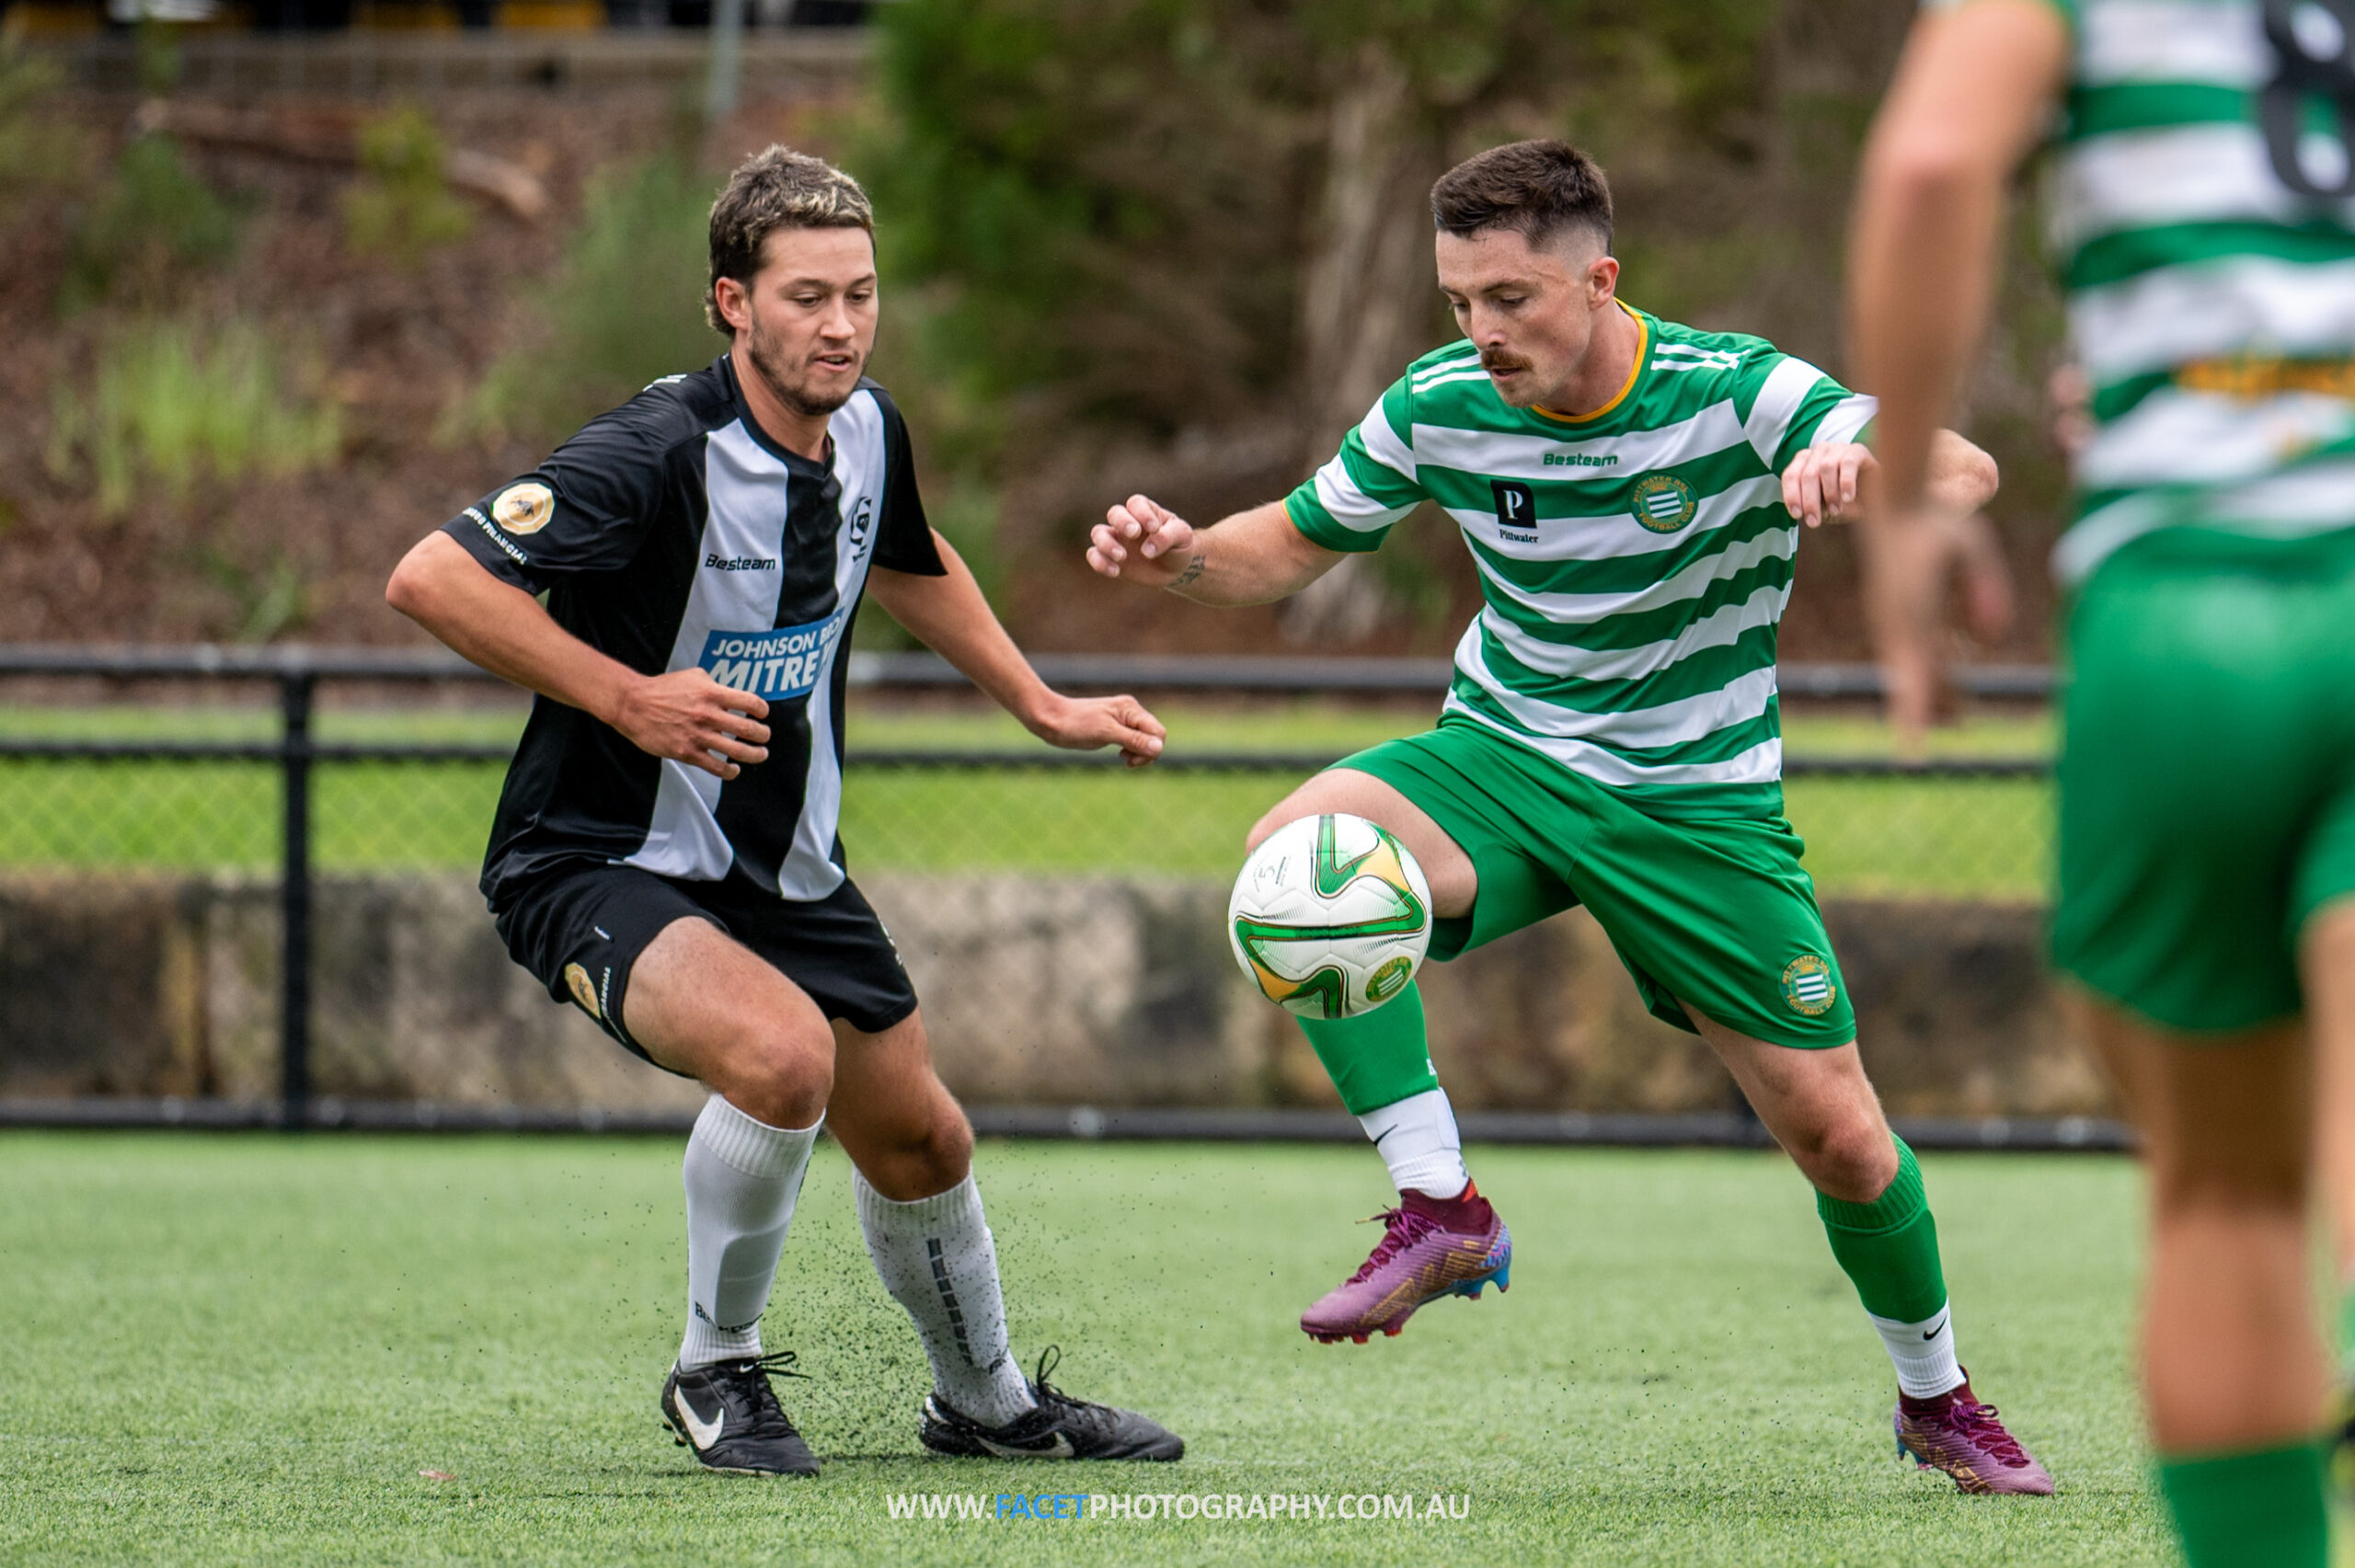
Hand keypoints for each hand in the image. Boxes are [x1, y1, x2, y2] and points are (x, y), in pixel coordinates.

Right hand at [608, 668, 770, 779]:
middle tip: (764, 736)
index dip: (762, 710)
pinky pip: (716, 767)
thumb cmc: (663, 689)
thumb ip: (715, 686)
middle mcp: (708, 715)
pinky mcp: (687, 752)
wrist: (634, 705)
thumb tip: (731, 695)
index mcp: (712, 694)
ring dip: (755, 754)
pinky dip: (730, 771)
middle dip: (763, 735)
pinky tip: (734, 769)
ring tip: (761, 754)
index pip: (750, 702)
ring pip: (737, 751)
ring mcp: (698, 735)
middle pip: (749, 729)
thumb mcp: (693, 677)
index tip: (762, 714)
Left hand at [1027, 691, 1167, 768]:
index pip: (1158, 732)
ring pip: (1146, 739)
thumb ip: (1134, 740)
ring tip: (1123, 759)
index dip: (1151, 750)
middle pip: (1155, 736)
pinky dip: (1132, 750)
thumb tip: (1159, 748)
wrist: (1052, 720)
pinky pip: (1135, 740)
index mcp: (1131, 709)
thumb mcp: (1106, 734)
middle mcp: (1131, 711)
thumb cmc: (1076, 725)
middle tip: (1127, 762)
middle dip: (1145, 753)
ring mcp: (1124, 718)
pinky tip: (1120, 754)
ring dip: (1139, 753)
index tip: (1130, 759)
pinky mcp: (1116, 726)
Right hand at [1088, 494, 1199, 587]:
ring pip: (1098, 533)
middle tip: (1134, 534)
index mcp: (1145, 511)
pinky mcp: (1110, 559)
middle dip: (1122, 522)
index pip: (1136, 503)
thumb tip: (1147, 551)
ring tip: (1122, 557)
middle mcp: (1127, 522)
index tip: (1154, 528)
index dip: (1142, 513)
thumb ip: (1168, 537)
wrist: (1175, 569)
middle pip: (1114, 513)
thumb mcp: (1183, 537)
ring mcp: (1117, 540)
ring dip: (1106, 543)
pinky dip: (1100, 562)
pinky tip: (1116, 572)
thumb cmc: (1179, 546)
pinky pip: (1094, 555)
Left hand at [1781, 442, 1877, 526]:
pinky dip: (1846, 483)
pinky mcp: (1858, 450)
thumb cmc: (1844, 504)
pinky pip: (1848, 463)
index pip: (1791, 475)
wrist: (1875, 500)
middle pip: (1808, 474)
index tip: (1797, 515)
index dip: (1791, 496)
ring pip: (1825, 467)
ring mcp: (1838, 448)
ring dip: (1829, 493)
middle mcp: (1819, 451)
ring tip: (1836, 510)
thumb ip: (1811, 506)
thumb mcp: (1823, 509)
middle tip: (1814, 521)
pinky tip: (1848, 498)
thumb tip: (1803, 509)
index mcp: (1805, 462)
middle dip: (1810, 501)